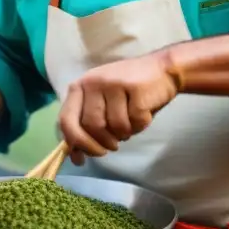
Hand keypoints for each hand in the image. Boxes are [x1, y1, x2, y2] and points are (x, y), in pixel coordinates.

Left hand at [58, 51, 178, 165]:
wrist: (162, 70)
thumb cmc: (129, 92)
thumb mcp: (102, 103)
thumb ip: (86, 125)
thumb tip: (75, 156)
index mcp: (80, 86)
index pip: (66, 119)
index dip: (75, 143)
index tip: (84, 158)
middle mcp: (93, 82)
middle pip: (91, 126)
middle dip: (103, 143)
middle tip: (113, 145)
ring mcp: (114, 83)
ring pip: (115, 126)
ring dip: (125, 134)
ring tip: (130, 123)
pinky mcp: (135, 88)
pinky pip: (134, 122)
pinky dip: (140, 126)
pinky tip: (143, 114)